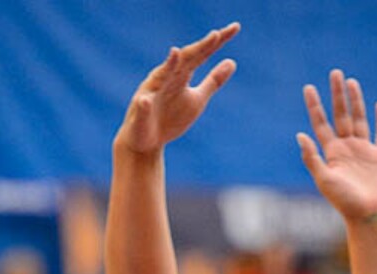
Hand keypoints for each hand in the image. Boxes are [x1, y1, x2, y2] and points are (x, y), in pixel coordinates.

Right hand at [114, 24, 238, 154]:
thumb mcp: (197, 99)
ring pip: (161, 77)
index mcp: (181, 74)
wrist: (146, 141)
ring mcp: (152, 93)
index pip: (201, 54)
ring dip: (168, 66)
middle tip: (216, 35)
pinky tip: (146, 100)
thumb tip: (232, 61)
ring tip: (176, 53)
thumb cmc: (171, 117)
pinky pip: (143, 106)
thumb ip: (213, 81)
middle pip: (184, 60)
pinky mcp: (141, 112)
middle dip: (199, 48)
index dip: (216, 43)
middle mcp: (166, 77)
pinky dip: (145, 103)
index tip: (235, 29)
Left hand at [298, 69, 376, 220]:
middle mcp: (347, 149)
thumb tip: (299, 135)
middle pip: (341, 115)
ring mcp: (365, 151)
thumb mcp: (324, 179)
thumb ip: (312, 157)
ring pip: (360, 119)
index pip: (321, 124)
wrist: (369, 216)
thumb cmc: (345, 202)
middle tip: (335, 72)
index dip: (314, 106)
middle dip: (337, 95)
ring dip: (356, 101)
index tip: (308, 87)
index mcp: (332, 154)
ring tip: (352, 82)